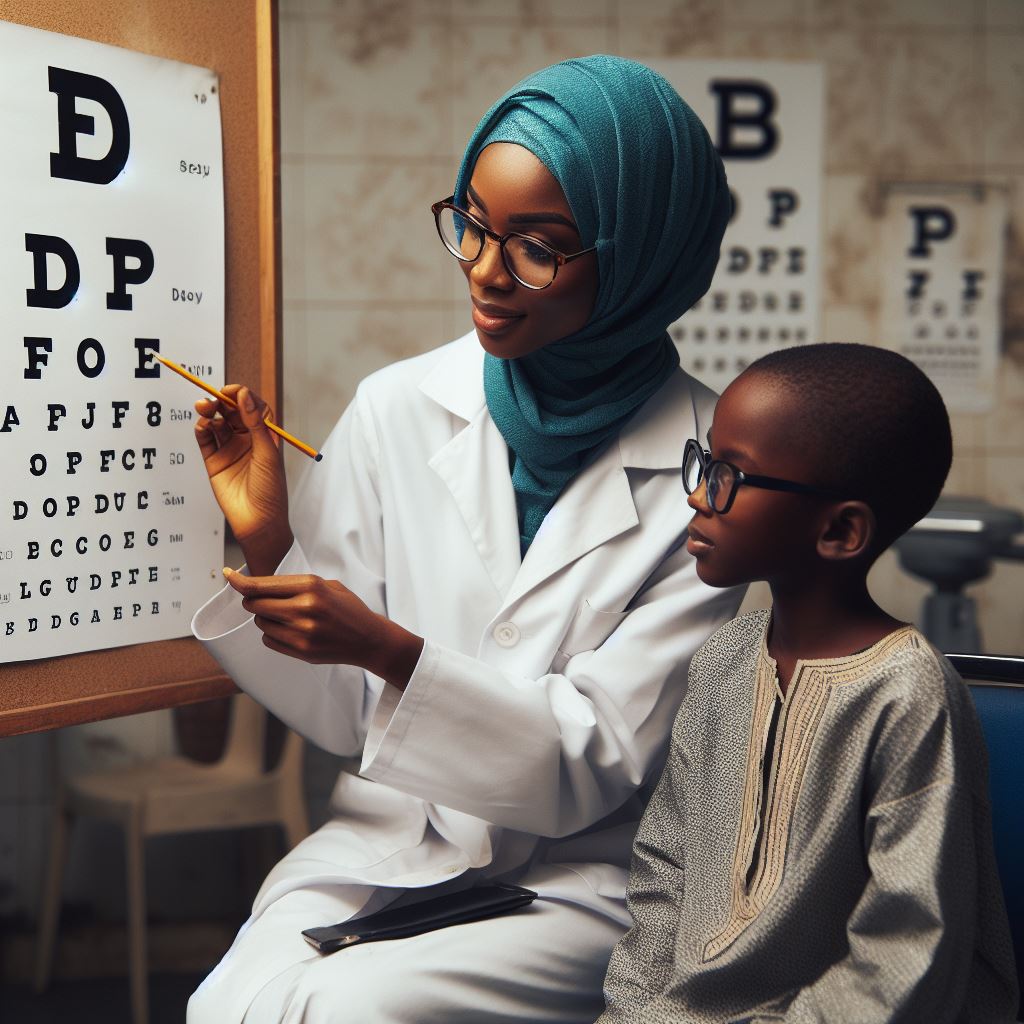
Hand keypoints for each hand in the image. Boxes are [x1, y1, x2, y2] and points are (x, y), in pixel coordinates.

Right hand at [194, 385, 292, 572]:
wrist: (258, 521)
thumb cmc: (270, 490)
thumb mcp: (267, 453)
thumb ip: (255, 424)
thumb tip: (244, 396)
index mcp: (265, 436)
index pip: (252, 407)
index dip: (243, 396)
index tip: (233, 390)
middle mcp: (247, 440)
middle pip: (232, 412)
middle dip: (222, 402)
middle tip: (213, 398)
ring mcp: (230, 450)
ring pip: (217, 423)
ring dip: (210, 412)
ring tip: (204, 408)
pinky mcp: (214, 462)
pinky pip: (205, 440)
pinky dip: (202, 429)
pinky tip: (203, 426)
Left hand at [223, 568, 423, 689]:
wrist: (368, 639)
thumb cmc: (347, 608)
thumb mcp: (326, 585)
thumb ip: (294, 584)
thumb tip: (257, 585)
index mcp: (311, 586)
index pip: (261, 585)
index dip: (239, 581)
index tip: (227, 575)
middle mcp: (304, 608)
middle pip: (255, 604)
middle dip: (254, 601)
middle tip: (263, 600)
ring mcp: (302, 632)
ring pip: (260, 623)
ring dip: (265, 618)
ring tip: (285, 617)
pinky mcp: (301, 651)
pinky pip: (268, 640)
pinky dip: (272, 634)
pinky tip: (290, 631)